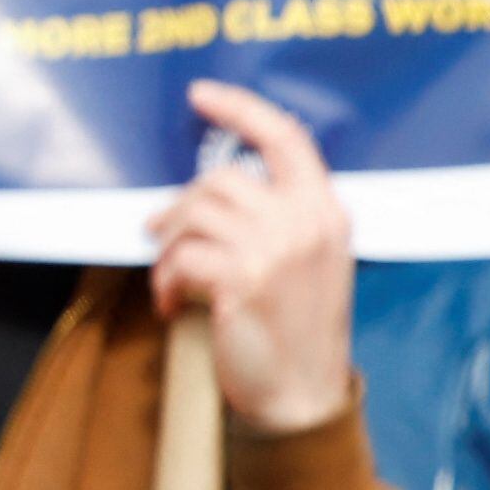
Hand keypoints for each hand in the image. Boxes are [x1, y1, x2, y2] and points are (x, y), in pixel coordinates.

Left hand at [146, 80, 356, 436]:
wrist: (303, 394)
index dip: (241, 109)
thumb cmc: (298, 329)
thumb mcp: (310, 261)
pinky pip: (181, 257)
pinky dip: (165, 280)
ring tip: (171, 275)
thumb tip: (213, 190)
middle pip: (220, 179)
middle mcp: (306, 222)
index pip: (287, 138)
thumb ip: (281, 218)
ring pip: (194, 213)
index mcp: (326, 212)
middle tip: (163, 235)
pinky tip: (171, 304)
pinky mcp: (242, 280)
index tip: (202, 95)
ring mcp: (276, 250)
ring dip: (169, 245)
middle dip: (180, 207)